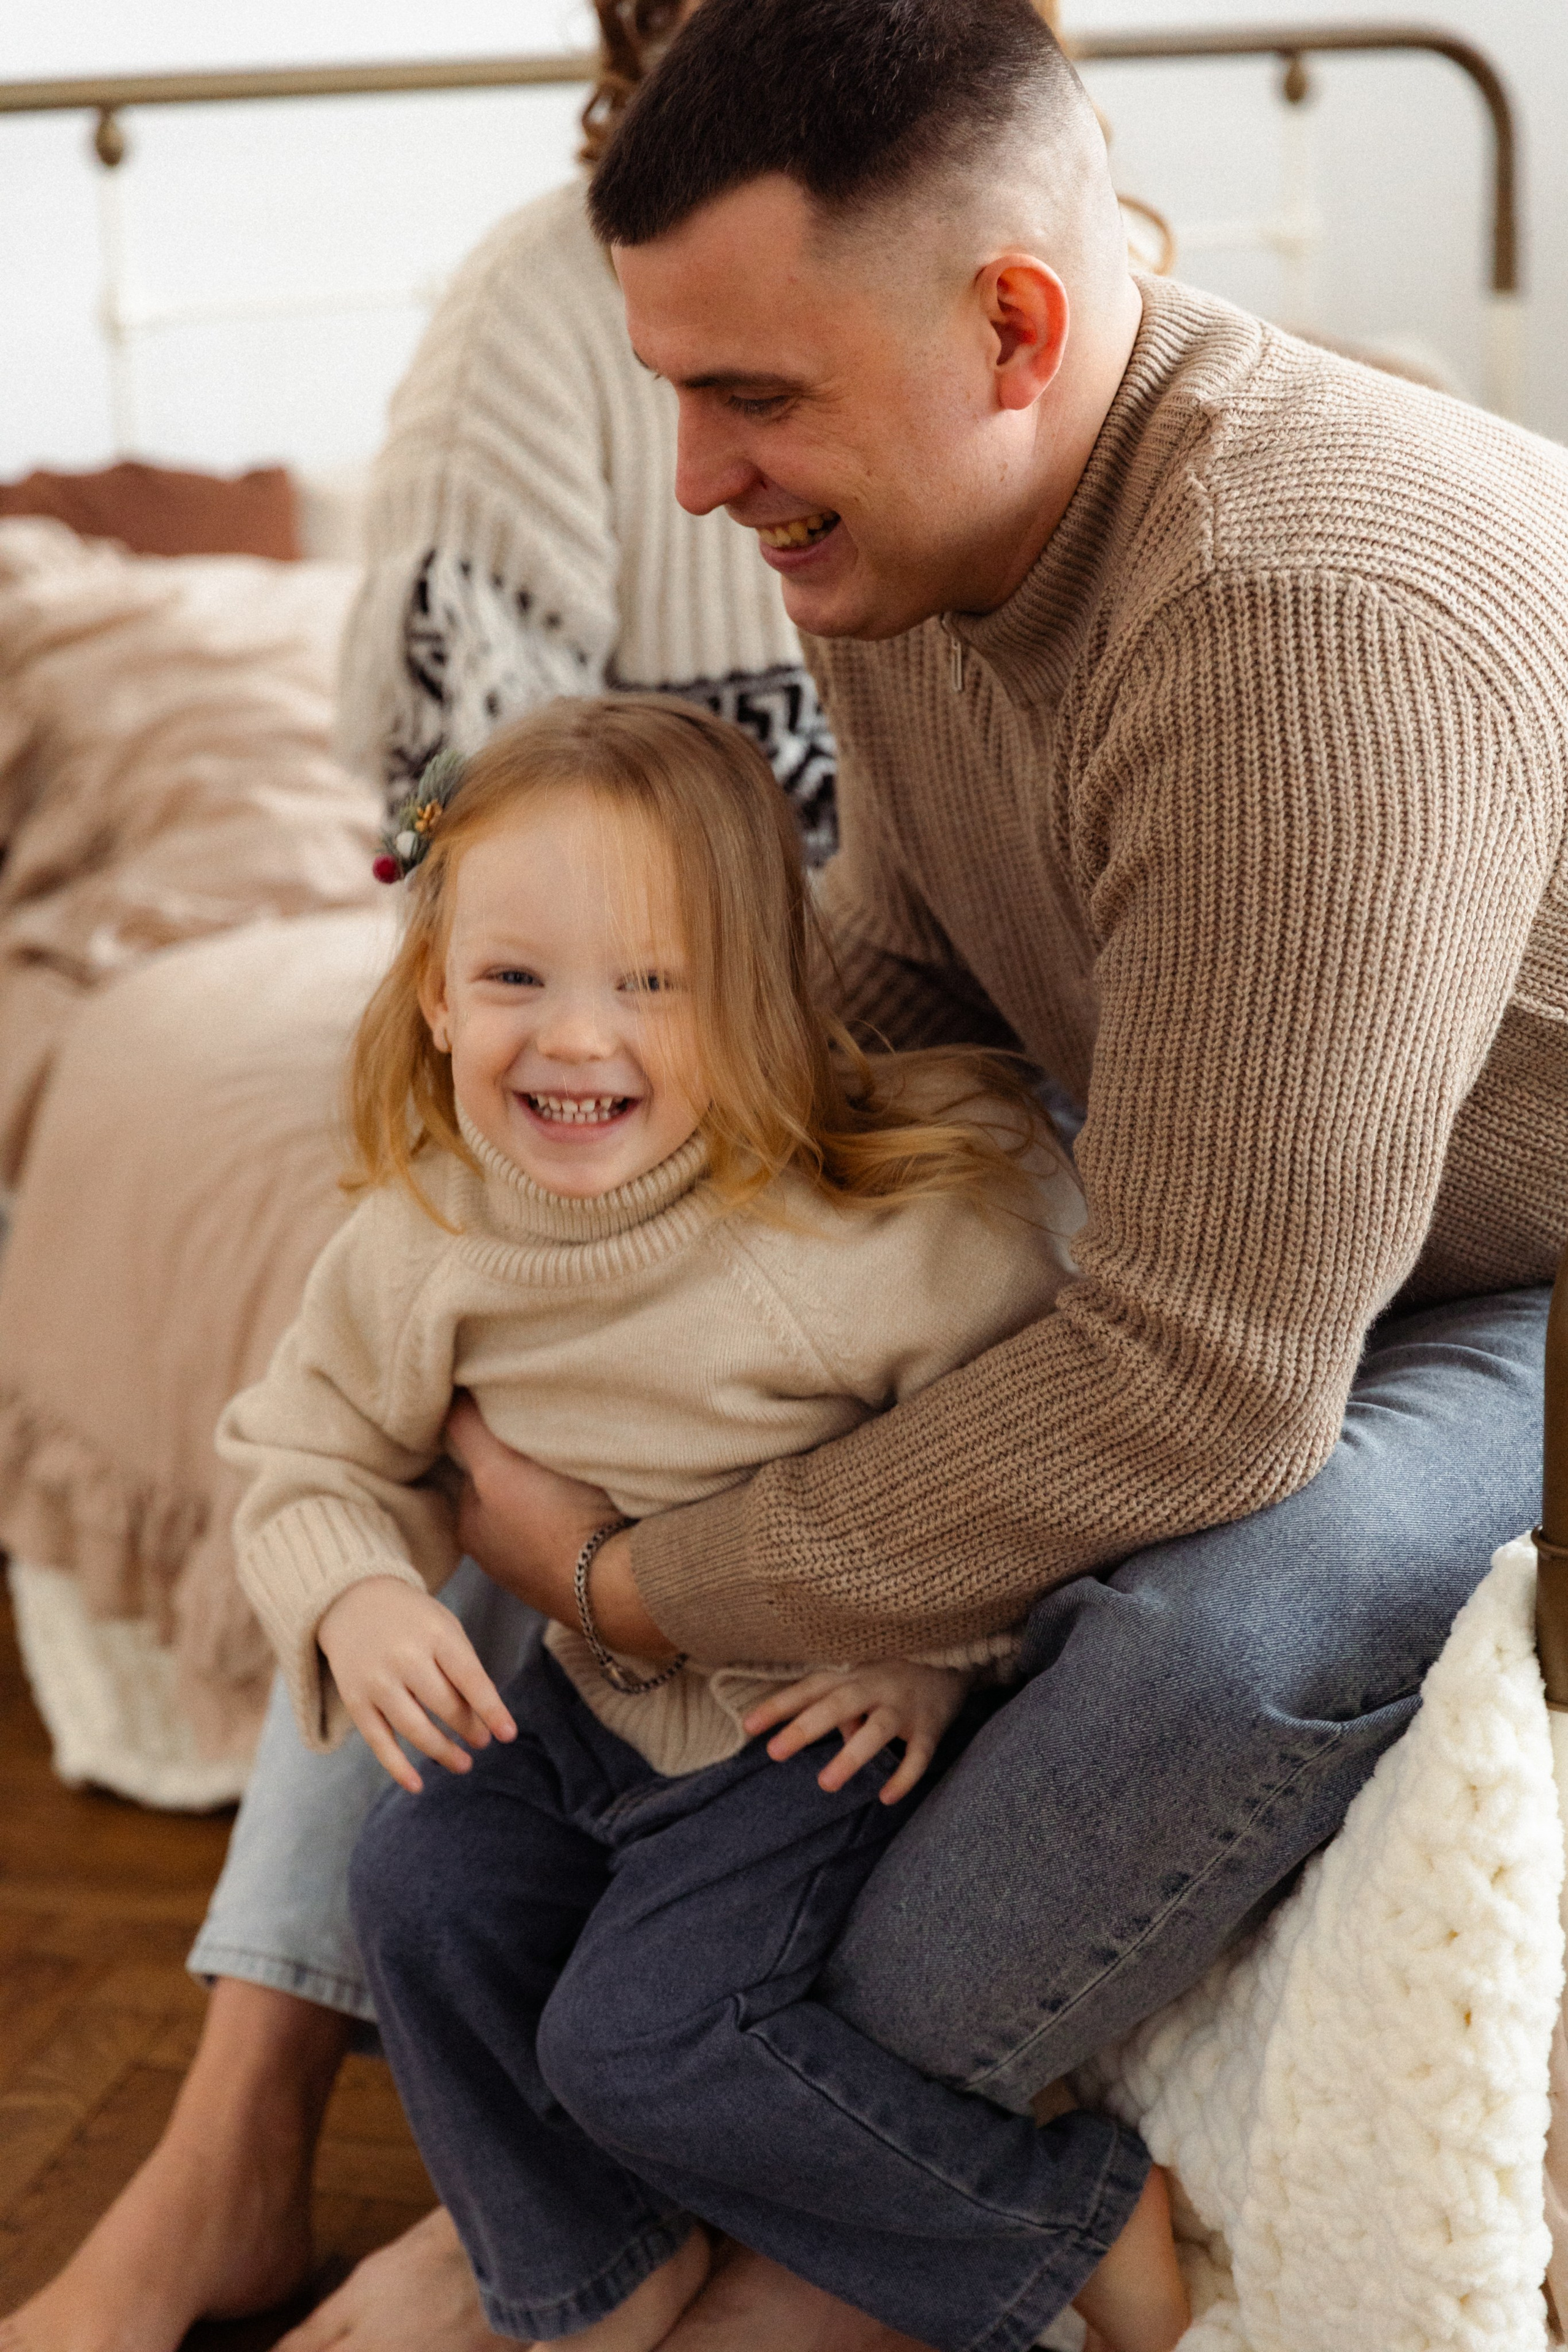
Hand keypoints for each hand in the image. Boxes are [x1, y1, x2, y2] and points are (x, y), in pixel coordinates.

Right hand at [317, 1574, 516, 1793]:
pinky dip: (398, 1767)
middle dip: (469, 1729)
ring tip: (464, 1763)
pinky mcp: (356, 1700)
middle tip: (482, 1742)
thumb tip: (484, 1719)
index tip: (508, 1735)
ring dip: (442, 1752)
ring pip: (414, 1728)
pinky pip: (379, 1741)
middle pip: (444, 1705)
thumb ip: (464, 1667)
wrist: (352, 1600)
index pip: (470, 1678)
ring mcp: (376, 1680)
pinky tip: (417, 1785)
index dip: (491, 1710)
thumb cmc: (412, 1620)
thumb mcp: (444, 1627)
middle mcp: (404, 1657)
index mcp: (435, 1634)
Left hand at [443, 1393, 675, 1657]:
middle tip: (549, 1433)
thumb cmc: (551, 1524)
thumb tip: (449, 1395)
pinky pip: (576, 1520)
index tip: (511, 1414)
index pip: (473, 1465)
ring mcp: (541, 1563)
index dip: (491, 1436)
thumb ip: (468, 1430)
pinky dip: (584, 1504)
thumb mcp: (496, 1466)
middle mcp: (500, 1551)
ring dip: (557, 1482)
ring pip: (544, 1503)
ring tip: (579, 1458)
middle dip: (524, 1461)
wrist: (616, 1583)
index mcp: (471, 1527)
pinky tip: (600, 1493)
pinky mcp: (581, 1568)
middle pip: (509, 1485)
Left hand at [742, 1661, 970, 1803]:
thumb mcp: (861, 1676)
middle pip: (837, 1705)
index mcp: (851, 1673)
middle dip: (806, 1728)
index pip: (809, 1688)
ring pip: (876, 1731)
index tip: (748, 1726)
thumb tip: (822, 1735)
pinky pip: (918, 1754)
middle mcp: (875, 1686)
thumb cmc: (894, 1670)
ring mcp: (904, 1707)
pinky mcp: (931, 1726)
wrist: (955, 1654)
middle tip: (774, 1753)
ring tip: (825, 1784)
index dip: (779, 1706)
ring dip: (850, 1756)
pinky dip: (904, 1776)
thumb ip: (836, 1701)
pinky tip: (886, 1797)